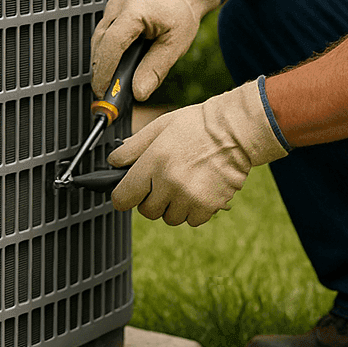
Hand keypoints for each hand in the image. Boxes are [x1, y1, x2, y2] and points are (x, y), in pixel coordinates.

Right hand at [91, 0, 222, 99]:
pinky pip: (103, 34)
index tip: (104, 91)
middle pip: (99, 43)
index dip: (105, 70)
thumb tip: (138, 94)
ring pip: (97, 39)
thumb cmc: (180, 12)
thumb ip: (156, 69)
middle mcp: (118, 4)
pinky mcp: (111, 10)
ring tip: (110, 85)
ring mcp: (112, 5)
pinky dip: (106, 52)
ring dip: (101, 62)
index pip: (112, 43)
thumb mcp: (176, 43)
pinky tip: (114, 68)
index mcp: (136, 10)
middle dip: (100, 71)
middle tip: (107, 95)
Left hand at [108, 80, 286, 226]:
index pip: (123, 198)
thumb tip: (113, 162)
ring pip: (170, 218)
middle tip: (164, 181)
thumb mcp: (159, 127)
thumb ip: (132, 147)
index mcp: (153, 162)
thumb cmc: (196, 126)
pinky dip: (193, 210)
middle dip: (152, 200)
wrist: (235, 131)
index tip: (130, 192)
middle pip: (147, 211)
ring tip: (185, 183)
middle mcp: (169, 182)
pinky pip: (191, 221)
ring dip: (174, 206)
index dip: (124, 196)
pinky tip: (199, 189)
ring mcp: (189, 196)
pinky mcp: (208, 206)